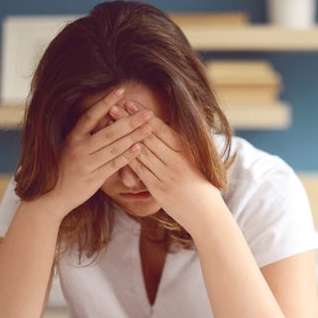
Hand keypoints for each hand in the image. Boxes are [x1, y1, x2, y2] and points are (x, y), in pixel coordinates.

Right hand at [41, 88, 152, 219]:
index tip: (121, 90)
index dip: (105, 102)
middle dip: (130, 121)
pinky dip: (127, 156)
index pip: (90, 116)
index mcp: (72, 138)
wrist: (52, 197)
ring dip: (133, 137)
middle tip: (147, 113)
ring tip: (148, 128)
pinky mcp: (93, 179)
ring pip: (113, 147)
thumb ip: (86, 135)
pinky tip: (139, 148)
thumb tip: (107, 118)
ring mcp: (86, 164)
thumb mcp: (70, 148)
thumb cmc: (64, 170)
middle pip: (108, 132)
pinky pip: (113, 165)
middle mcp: (78, 148)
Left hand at [124, 101, 220, 233]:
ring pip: (142, 151)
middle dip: (129, 121)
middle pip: (148, 136)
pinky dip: (128, 158)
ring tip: (111, 124)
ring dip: (124, 136)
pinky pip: (140, 170)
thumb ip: (182, 147)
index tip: (131, 103)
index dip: (144, 115)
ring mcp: (167, 175)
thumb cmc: (203, 186)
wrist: (206, 214)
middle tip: (114, 106)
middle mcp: (176, 160)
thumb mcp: (197, 162)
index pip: (162, 129)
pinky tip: (116, 149)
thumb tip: (168, 131)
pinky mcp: (158, 189)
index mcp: (187, 151)